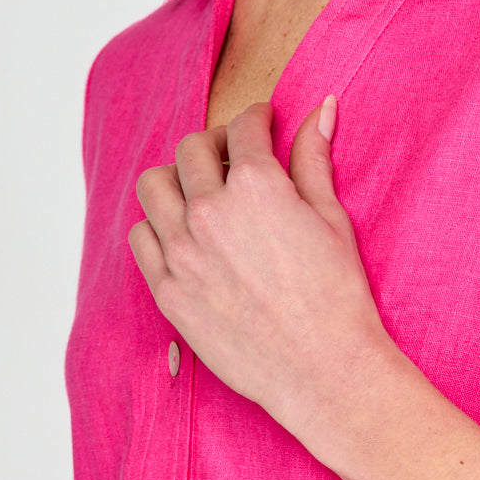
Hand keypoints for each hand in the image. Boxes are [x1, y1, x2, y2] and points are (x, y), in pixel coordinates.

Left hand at [128, 97, 392, 456]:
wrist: (322, 369)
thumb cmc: (337, 296)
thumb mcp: (332, 218)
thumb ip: (314, 159)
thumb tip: (320, 109)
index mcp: (257, 185)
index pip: (243, 127)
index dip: (256, 118)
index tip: (261, 124)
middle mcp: (210, 211)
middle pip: (190, 149)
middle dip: (214, 143)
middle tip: (232, 155)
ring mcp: (182, 252)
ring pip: (153, 186)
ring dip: (176, 179)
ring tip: (201, 192)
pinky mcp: (167, 290)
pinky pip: (141, 237)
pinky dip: (159, 226)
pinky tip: (185, 234)